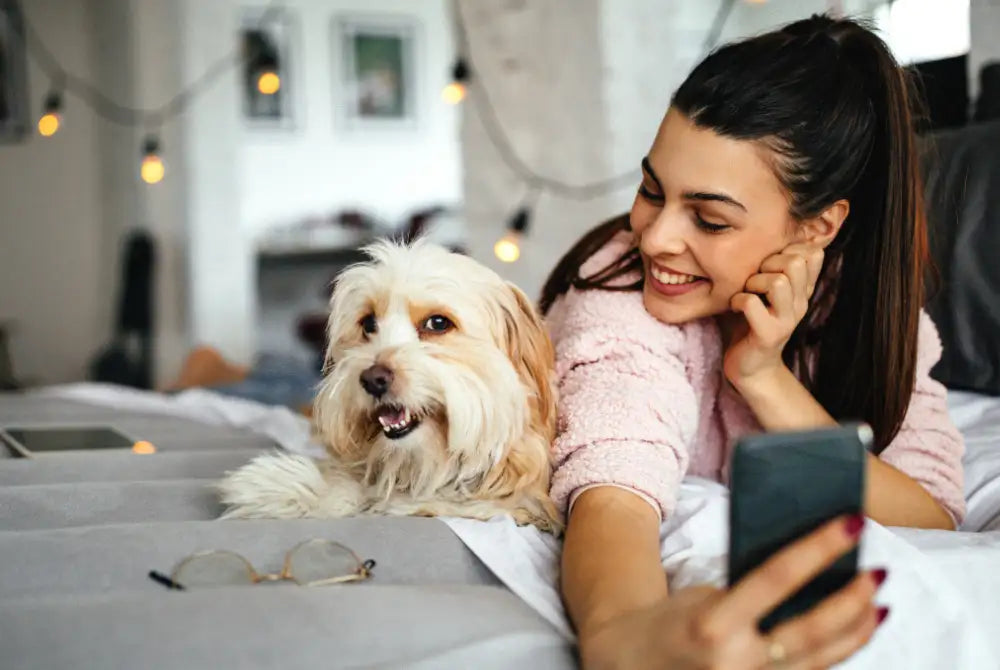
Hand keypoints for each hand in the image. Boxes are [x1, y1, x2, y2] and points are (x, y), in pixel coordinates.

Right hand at [579, 514, 885, 669]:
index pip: (777, 578)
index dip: (818, 547)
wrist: (633, 666)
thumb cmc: (669, 621)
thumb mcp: (699, 595)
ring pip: (824, 657)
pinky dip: (842, 648)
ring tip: (878, 596)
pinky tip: (860, 627)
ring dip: (858, 626)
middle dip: (852, 597)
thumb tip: (809, 571)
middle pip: (812, 628)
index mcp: (712, 624)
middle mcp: (735, 663)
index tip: (852, 522)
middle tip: (878, 569)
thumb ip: (748, 589)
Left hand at [724, 244, 823, 388]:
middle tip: (754, 279)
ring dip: (754, 281)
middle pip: (796, 261)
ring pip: (779, 281)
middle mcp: (800, 303)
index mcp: (801, 289)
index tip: (769, 262)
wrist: (750, 368)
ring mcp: (787, 320)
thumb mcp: (761, 291)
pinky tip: (735, 307)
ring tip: (746, 292)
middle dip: (769, 262)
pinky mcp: (768, 335)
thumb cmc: (748, 322)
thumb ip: (767, 266)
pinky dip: (738, 300)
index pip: (813, 252)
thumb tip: (755, 229)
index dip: (788, 248)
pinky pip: (752, 304)